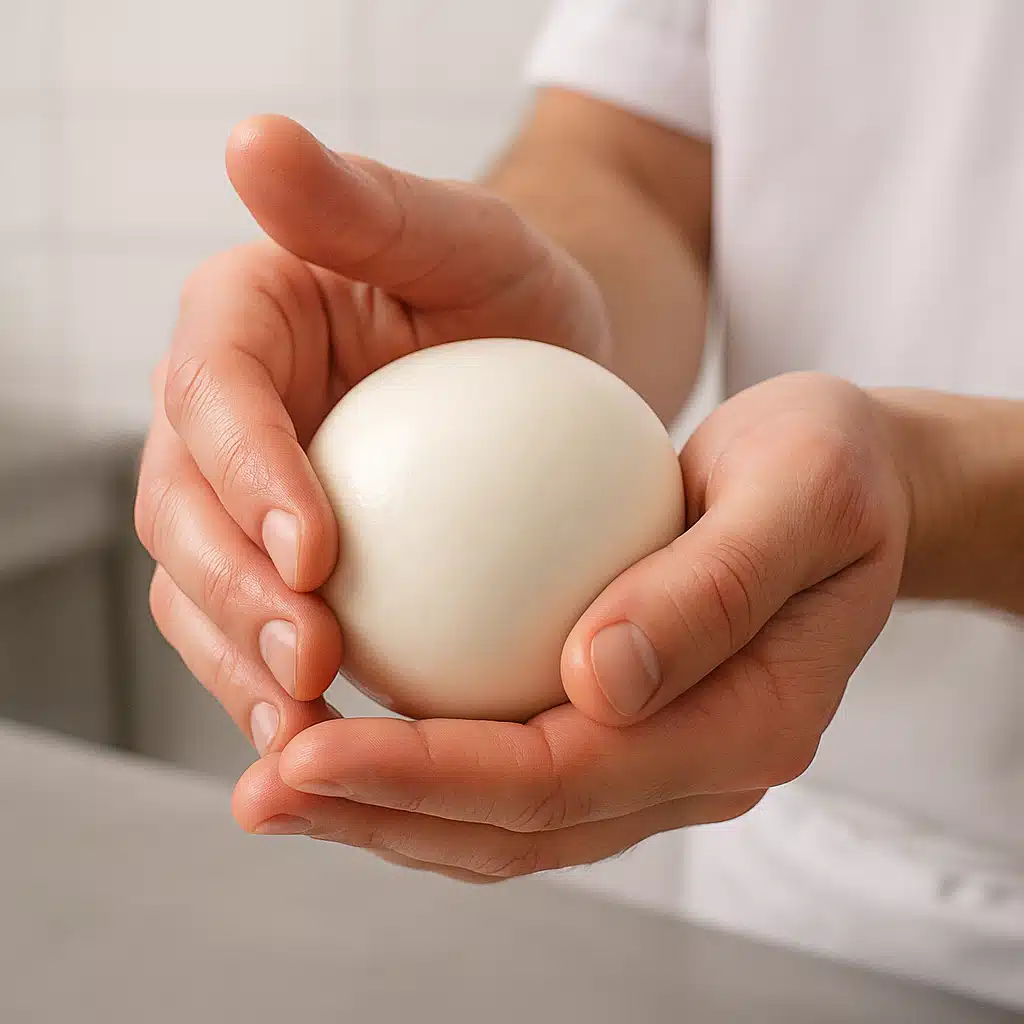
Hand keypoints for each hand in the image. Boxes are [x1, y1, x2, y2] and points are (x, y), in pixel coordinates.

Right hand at [135, 115, 609, 756]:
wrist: (540, 375)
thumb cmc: (511, 293)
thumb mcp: (467, 235)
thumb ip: (364, 202)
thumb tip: (249, 138)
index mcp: (241, 323)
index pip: (212, 393)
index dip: (244, 473)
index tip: (312, 549)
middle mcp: (221, 416)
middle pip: (183, 508)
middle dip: (233, 593)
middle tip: (310, 663)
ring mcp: (244, 499)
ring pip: (202, 589)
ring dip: (240, 665)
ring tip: (306, 729)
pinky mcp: (283, 567)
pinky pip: (261, 632)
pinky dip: (281, 689)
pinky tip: (332, 741)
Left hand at [234, 373, 911, 882]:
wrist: (859, 483)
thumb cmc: (836, 470)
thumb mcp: (799, 492)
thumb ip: (713, 588)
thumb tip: (593, 679)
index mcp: (745, 727)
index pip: (562, 778)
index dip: (430, 775)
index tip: (312, 747)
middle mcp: (694, 765)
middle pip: (519, 827)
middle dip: (379, 817)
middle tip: (260, 790)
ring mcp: (658, 753)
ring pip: (506, 819)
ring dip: (385, 807)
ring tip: (276, 779)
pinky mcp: (626, 721)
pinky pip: (514, 761)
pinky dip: (422, 758)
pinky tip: (346, 719)